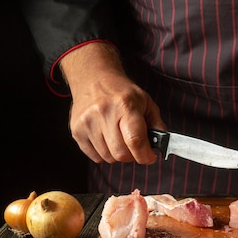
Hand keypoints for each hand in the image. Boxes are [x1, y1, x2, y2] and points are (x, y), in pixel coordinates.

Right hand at [59, 42, 165, 163]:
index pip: (135, 140)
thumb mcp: (146, 102)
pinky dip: (104, 153)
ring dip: (117, 154)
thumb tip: (161, 146)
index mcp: (125, 106)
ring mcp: (87, 123)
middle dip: (132, 156)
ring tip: (119, 138)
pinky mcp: (76, 131)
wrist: (94, 79)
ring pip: (107, 158)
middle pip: (120, 154)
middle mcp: (104, 113)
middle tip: (135, 147)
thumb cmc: (123, 93)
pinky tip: (106, 138)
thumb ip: (157, 125)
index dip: (145, 155)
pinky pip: (94, 157)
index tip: (150, 157)